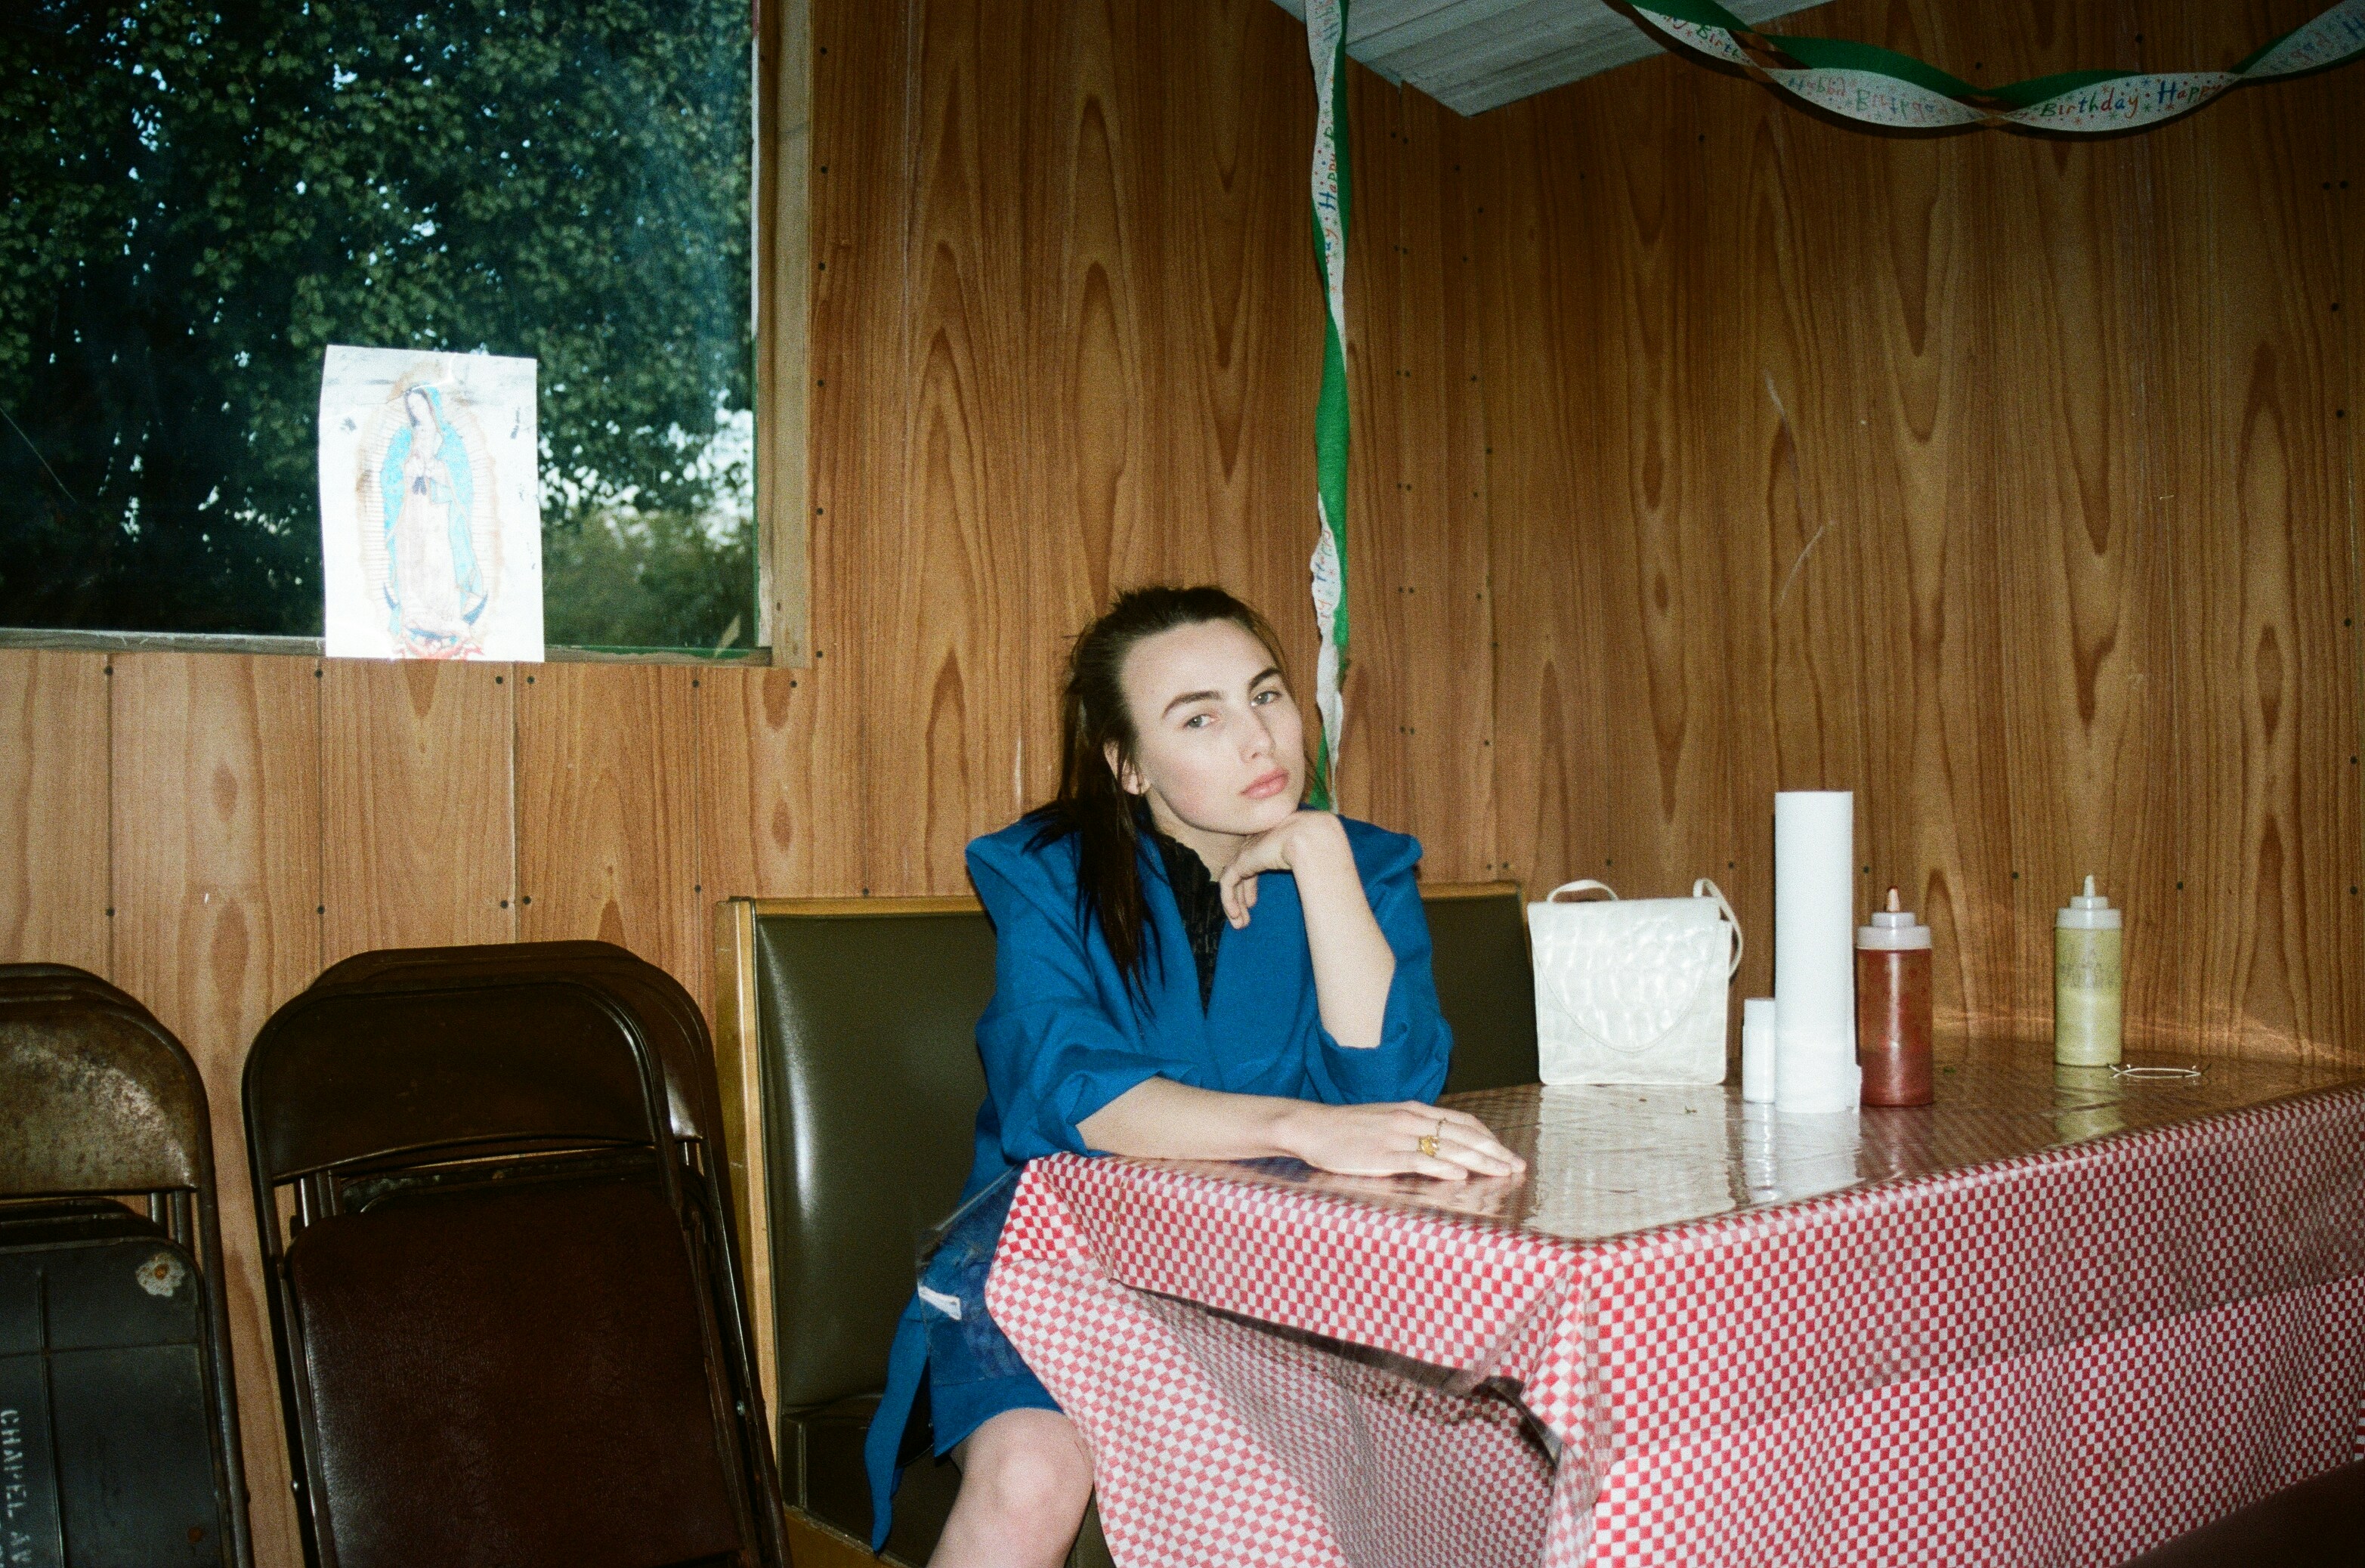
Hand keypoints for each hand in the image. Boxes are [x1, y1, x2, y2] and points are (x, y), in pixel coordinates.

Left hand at [1218, 810, 1341, 928]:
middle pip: (1242, 873)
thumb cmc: (1321, 848)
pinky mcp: (1242, 861)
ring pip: (1233, 880)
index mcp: (1271, 840)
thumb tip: (1312, 889)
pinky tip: (1235, 915)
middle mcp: (1257, 843)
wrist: (1313, 837)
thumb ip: (1305, 871)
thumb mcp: (1310, 862)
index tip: (1252, 903)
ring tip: (1239, 924)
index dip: (1250, 886)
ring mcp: (1248, 851)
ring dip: (1235, 903)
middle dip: (1241, 897)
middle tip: (1243, 919)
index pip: (1254, 863)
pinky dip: (1229, 900)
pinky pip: (1227, 883)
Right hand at [1277, 1100, 1525, 1181]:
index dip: (1488, 1137)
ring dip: (1479, 1161)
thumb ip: (1411, 1131)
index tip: (1507, 1153)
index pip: (1462, 1122)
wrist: (1311, 1127)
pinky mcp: (1383, 1154)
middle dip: (1494, 1151)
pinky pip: (1419, 1160)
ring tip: (1502, 1172)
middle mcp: (1410, 1119)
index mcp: (1412, 1110)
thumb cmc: (1345, 1129)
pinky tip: (1461, 1175)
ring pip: (1448, 1147)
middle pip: (1463, 1135)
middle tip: (1518, 1166)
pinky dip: (1443, 1168)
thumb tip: (1437, 1147)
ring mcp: (1397, 1136)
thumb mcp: (1384, 1123)